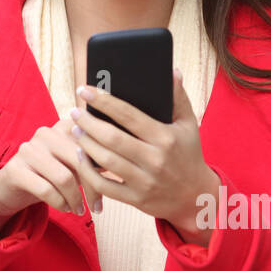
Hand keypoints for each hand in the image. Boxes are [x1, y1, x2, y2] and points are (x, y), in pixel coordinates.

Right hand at [0, 116, 102, 226]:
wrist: (13, 185)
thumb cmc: (52, 174)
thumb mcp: (74, 163)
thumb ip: (95, 160)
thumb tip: (124, 166)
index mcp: (64, 126)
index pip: (92, 143)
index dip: (105, 168)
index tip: (112, 188)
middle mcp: (46, 132)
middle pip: (80, 160)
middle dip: (92, 187)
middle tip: (97, 207)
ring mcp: (28, 149)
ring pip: (64, 178)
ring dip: (75, 199)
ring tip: (78, 209)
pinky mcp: (15, 168)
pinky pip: (46, 190)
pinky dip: (60, 204)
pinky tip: (64, 208)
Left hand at [66, 68, 220, 242]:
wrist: (195, 197)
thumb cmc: (188, 154)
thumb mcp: (188, 125)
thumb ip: (179, 98)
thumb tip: (172, 71)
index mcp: (165, 138)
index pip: (129, 115)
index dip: (104, 101)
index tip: (85, 90)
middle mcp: (154, 160)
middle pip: (112, 138)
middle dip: (88, 123)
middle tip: (74, 112)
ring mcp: (144, 181)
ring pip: (106, 161)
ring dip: (85, 144)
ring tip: (75, 130)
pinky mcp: (136, 199)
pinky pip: (104, 186)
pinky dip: (88, 172)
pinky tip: (81, 157)